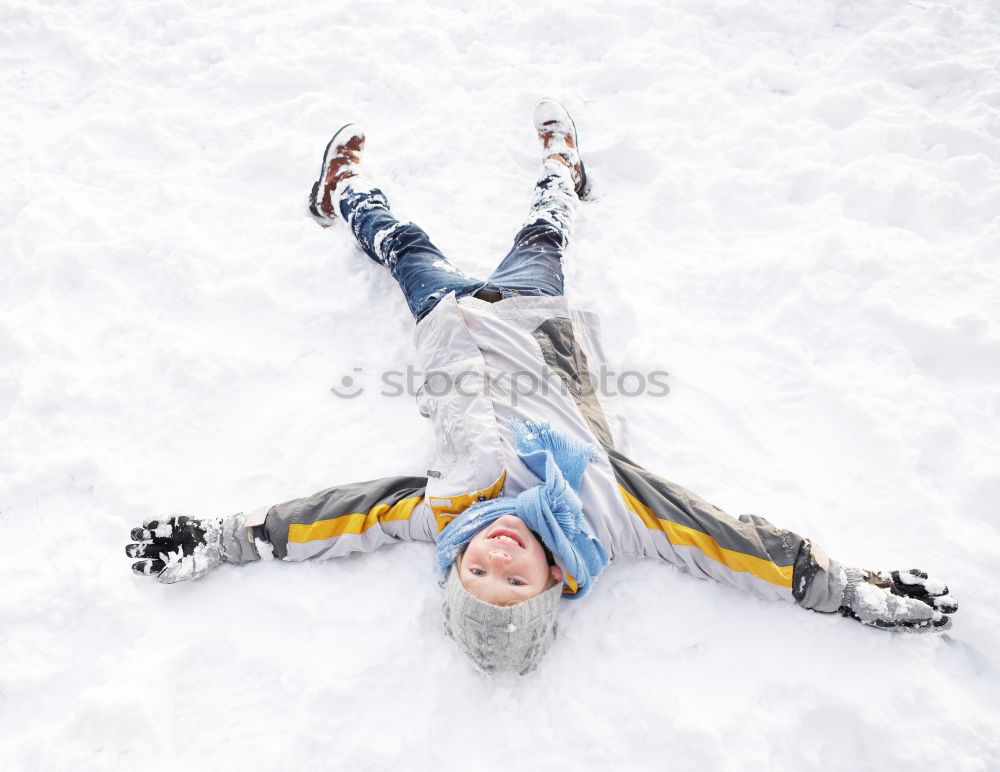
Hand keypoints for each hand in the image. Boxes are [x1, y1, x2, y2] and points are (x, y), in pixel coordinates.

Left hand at [127, 515, 234, 583]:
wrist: (217, 540)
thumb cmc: (204, 558)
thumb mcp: (189, 571)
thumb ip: (172, 575)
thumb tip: (158, 577)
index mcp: (166, 562)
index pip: (148, 566)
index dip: (140, 566)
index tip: (136, 566)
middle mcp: (164, 549)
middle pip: (144, 550)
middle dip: (136, 550)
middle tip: (131, 550)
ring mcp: (167, 536)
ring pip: (147, 536)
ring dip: (139, 535)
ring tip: (136, 535)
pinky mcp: (172, 523)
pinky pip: (158, 522)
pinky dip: (151, 523)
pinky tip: (147, 525)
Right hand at [840, 568, 957, 631]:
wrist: (845, 584)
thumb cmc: (865, 602)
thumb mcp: (891, 610)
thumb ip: (912, 610)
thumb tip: (931, 613)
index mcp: (893, 620)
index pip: (917, 624)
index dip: (933, 624)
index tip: (949, 622)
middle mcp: (893, 607)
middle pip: (919, 606)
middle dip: (936, 605)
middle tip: (952, 604)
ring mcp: (888, 592)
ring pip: (913, 591)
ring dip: (928, 589)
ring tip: (943, 587)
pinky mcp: (884, 578)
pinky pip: (901, 576)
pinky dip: (912, 575)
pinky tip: (924, 574)